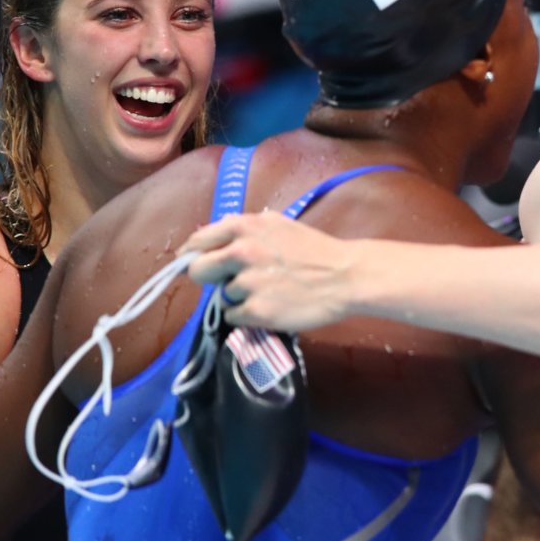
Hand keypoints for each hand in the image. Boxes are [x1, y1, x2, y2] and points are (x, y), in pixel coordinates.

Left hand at [179, 211, 351, 331]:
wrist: (345, 277)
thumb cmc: (314, 249)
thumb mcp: (277, 225)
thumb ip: (243, 229)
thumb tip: (212, 236)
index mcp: (245, 227)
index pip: (198, 240)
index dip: (194, 253)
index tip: (195, 262)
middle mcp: (241, 252)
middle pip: (197, 270)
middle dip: (208, 277)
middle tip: (228, 280)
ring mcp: (247, 283)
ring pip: (221, 295)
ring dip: (237, 296)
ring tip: (266, 291)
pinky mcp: (256, 311)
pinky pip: (234, 316)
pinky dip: (246, 314)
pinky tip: (269, 306)